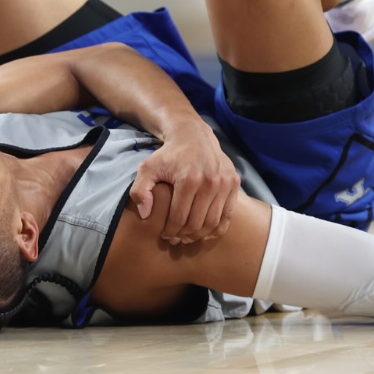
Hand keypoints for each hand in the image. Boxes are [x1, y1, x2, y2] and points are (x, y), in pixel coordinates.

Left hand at [128, 122, 240, 244]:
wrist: (193, 135)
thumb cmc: (168, 155)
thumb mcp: (147, 168)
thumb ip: (140, 190)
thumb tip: (145, 214)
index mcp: (188, 179)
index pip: (179, 218)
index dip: (170, 231)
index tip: (164, 235)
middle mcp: (210, 181)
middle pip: (197, 223)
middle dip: (184, 236)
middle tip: (175, 239)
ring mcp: (224, 182)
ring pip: (213, 222)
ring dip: (199, 235)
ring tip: (188, 237)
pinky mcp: (234, 182)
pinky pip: (228, 215)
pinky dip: (218, 229)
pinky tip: (205, 233)